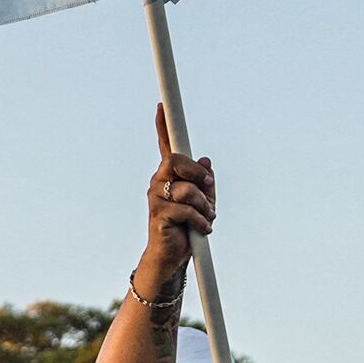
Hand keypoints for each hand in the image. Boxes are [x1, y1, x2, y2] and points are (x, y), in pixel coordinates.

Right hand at [136, 107, 213, 299]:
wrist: (172, 256)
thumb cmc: (188, 226)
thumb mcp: (204, 201)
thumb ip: (205, 182)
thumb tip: (206, 160)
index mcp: (169, 175)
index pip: (166, 146)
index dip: (163, 125)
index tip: (161, 105)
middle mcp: (158, 182)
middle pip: (176, 160)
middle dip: (197, 173)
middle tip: (208, 187)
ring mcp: (156, 198)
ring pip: (187, 190)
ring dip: (204, 206)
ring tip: (206, 219)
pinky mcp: (158, 216)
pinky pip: (187, 211)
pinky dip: (201, 222)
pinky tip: (201, 230)